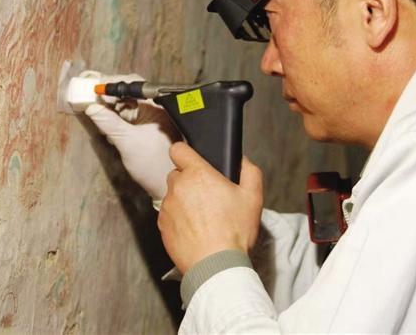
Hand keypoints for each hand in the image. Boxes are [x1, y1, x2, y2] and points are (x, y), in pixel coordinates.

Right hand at [85, 74, 179, 199]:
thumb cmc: (153, 166)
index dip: (112, 84)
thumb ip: (108, 123)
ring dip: (110, 106)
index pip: (133, 84)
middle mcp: (156, 108)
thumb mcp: (126, 142)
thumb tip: (91, 107)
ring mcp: (150, 117)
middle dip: (109, 95)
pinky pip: (127, 115)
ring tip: (96, 110)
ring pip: (126, 103)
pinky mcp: (144, 127)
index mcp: (157, 107)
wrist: (163, 186)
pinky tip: (106, 122)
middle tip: (91, 97)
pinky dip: (115, 116)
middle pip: (129, 92)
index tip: (95, 87)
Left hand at [158, 142, 262, 273]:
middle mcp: (178, 187)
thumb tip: (240, 160)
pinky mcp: (162, 226)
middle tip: (208, 196)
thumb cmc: (234, 232)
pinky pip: (169, 215)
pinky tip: (195, 230)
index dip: (186, 153)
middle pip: (178, 174)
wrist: (217, 265)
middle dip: (190, 181)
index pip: (178, 149)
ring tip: (203, 218)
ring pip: (173, 196)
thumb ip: (249, 171)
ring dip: (184, 201)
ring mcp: (167, 207)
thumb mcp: (253, 197)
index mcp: (197, 174)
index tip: (193, 161)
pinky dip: (179, 219)